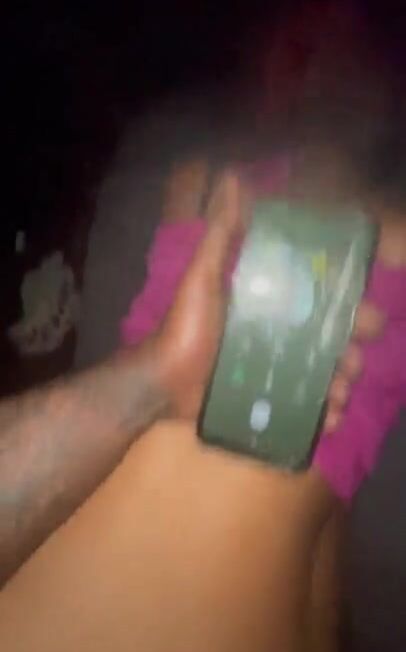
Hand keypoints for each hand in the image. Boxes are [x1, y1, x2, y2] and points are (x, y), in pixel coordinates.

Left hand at [154, 172, 383, 426]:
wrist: (162, 381)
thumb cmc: (184, 328)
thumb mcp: (203, 277)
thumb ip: (222, 234)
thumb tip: (233, 177)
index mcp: (272, 304)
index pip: (322, 302)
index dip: (349, 308)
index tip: (365, 316)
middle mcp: (279, 335)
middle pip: (330, 341)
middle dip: (350, 350)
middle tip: (352, 362)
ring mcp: (275, 370)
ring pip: (323, 376)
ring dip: (340, 385)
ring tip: (339, 395)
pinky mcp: (268, 400)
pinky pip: (304, 408)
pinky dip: (322, 415)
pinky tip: (328, 419)